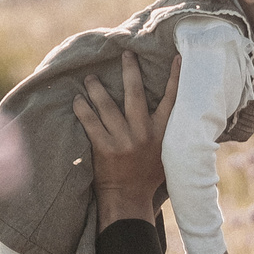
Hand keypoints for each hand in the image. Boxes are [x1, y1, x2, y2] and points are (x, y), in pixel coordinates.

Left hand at [73, 50, 179, 226]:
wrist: (128, 200)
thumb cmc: (147, 178)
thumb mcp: (166, 156)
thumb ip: (167, 135)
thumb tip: (175, 115)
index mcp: (162, 134)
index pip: (171, 100)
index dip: (175, 78)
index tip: (177, 58)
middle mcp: (143, 133)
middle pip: (135, 94)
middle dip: (130, 71)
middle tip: (126, 54)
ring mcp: (122, 140)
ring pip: (108, 106)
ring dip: (97, 89)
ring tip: (90, 78)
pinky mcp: (104, 148)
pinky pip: (90, 122)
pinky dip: (82, 109)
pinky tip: (76, 100)